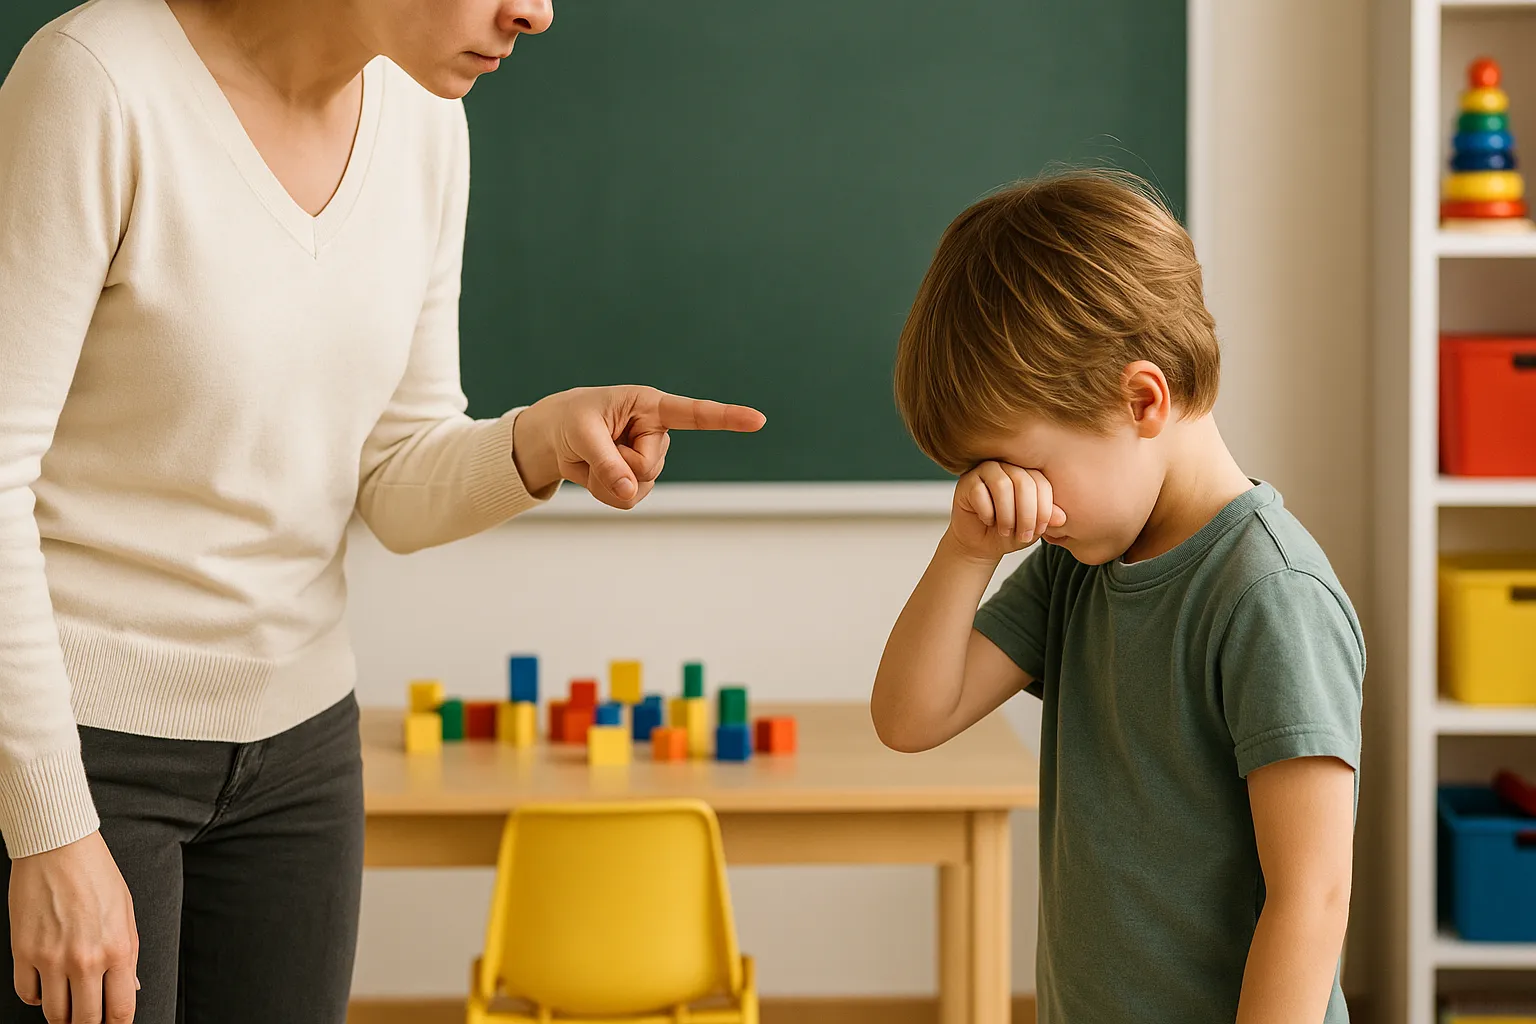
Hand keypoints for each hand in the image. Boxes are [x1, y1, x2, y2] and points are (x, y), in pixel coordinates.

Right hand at [10, 832, 137, 1023]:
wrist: (59, 849)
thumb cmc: (96, 874)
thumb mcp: (126, 912)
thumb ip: (129, 954)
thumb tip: (131, 986)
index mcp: (118, 950)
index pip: (120, 1009)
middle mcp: (85, 960)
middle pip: (85, 1020)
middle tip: (89, 1021)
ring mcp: (51, 959)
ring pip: (54, 1014)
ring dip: (62, 1016)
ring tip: (68, 1007)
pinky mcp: (23, 953)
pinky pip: (27, 994)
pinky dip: (36, 998)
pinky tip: (45, 989)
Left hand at [512, 386, 765, 508]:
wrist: (558, 436)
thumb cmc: (573, 419)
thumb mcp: (582, 434)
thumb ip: (607, 461)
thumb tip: (628, 492)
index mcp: (651, 406)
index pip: (695, 414)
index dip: (727, 417)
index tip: (758, 420)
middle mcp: (657, 432)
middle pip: (649, 466)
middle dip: (618, 465)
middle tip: (596, 445)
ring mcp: (651, 458)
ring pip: (639, 488)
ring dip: (608, 480)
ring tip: (594, 457)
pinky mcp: (640, 479)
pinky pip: (628, 500)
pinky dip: (605, 492)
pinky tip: (598, 473)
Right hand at [945, 461, 1065, 563]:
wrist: (981, 544)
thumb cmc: (1010, 531)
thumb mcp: (1034, 528)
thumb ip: (1047, 519)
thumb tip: (1062, 518)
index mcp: (1029, 472)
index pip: (1042, 482)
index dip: (1044, 509)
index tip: (1040, 531)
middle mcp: (1008, 465)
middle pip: (1023, 481)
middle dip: (1026, 514)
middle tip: (1024, 535)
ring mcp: (986, 470)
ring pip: (1002, 485)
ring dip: (1006, 514)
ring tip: (1006, 530)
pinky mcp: (966, 481)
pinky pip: (979, 492)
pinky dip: (987, 512)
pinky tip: (988, 521)